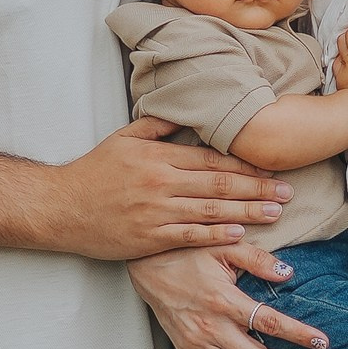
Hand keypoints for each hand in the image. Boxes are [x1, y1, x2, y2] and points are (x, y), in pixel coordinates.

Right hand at [52, 123, 292, 262]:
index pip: (211, 159)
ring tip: (275, 213)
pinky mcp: (148, 238)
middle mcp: (161, 183)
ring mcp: (155, 211)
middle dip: (257, 188)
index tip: (271, 167)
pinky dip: (216, 235)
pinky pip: (189, 235)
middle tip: (287, 192)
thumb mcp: (123, 138)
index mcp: (158, 157)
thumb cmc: (93, 172)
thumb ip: (157, 124)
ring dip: (247, 212)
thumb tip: (187, 111)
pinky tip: (239, 234)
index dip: (245, 164)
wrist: (60, 207)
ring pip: (210, 211)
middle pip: (219, 185)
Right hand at [131, 247, 330, 348]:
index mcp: (223, 299)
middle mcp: (211, 326)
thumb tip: (288, 273)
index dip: (299, 335)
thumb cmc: (187, 254)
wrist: (148, 269)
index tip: (322, 342)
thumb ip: (258, 259)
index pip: (269, 323)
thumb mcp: (224, 247)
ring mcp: (198, 343)